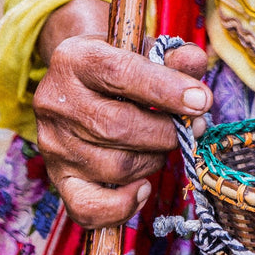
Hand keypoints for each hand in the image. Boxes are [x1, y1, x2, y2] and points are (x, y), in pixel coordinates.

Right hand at [33, 0, 209, 227]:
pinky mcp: (57, 178)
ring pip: (114, 167)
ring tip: (165, 146)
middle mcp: (56, 101)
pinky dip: (122, 206)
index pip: (121, 73)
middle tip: (194, 127)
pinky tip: (143, 188)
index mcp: (76, 58)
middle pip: (118, 126)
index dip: (166, 90)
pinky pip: (87, 208)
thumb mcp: (141, 47)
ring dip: (154, 160)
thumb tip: (195, 64)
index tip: (201, 101)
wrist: (75, 80)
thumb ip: (171, 54)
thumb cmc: (117, 62)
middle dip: (166, 132)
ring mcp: (53, 143)